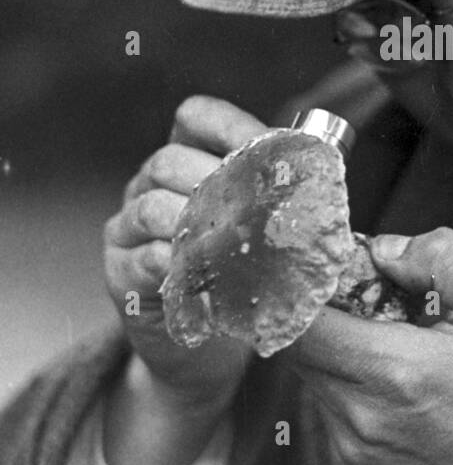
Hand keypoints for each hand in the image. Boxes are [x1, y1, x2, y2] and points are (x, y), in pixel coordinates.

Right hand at [103, 95, 265, 406]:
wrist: (207, 346)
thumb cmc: (240, 274)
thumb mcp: (257, 228)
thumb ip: (276, 198)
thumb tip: (322, 183)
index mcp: (186, 159)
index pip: (195, 118)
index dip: (226, 125)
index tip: (262, 144)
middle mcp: (149, 184)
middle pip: (170, 160)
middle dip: (215, 180)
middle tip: (253, 207)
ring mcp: (128, 227)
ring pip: (152, 206)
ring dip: (195, 224)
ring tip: (230, 243)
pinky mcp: (119, 272)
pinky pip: (143, 258)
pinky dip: (176, 264)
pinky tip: (201, 275)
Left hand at [291, 227, 452, 464]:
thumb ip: (440, 258)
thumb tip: (381, 250)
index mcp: (395, 370)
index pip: (302, 321)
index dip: (311, 288)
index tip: (339, 272)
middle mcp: (361, 416)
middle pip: (300, 347)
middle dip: (327, 314)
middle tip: (378, 301)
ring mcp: (353, 449)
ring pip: (313, 376)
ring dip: (340, 350)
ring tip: (399, 345)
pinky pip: (329, 407)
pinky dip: (351, 384)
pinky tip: (402, 386)